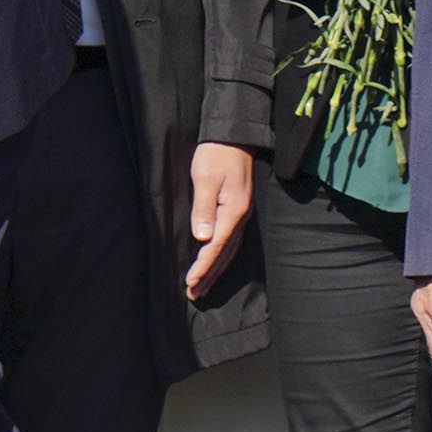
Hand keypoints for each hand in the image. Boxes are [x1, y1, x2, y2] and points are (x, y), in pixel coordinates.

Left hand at [184, 144, 255, 295]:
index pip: (216, 247)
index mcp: (233, 211)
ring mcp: (241, 214)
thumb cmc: (216, 154)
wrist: (234, 137)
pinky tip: (215, 263)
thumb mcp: (205, 178)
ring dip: (216, 270)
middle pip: (225, 254)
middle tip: (194, 295)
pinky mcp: (237, 210)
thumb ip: (203, 208)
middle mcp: (240, 216)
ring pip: (229, 250)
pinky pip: (231, 240)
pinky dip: (221, 256)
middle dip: (209, 276)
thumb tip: (203, 238)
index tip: (190, 282)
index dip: (203, 267)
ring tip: (202, 287)